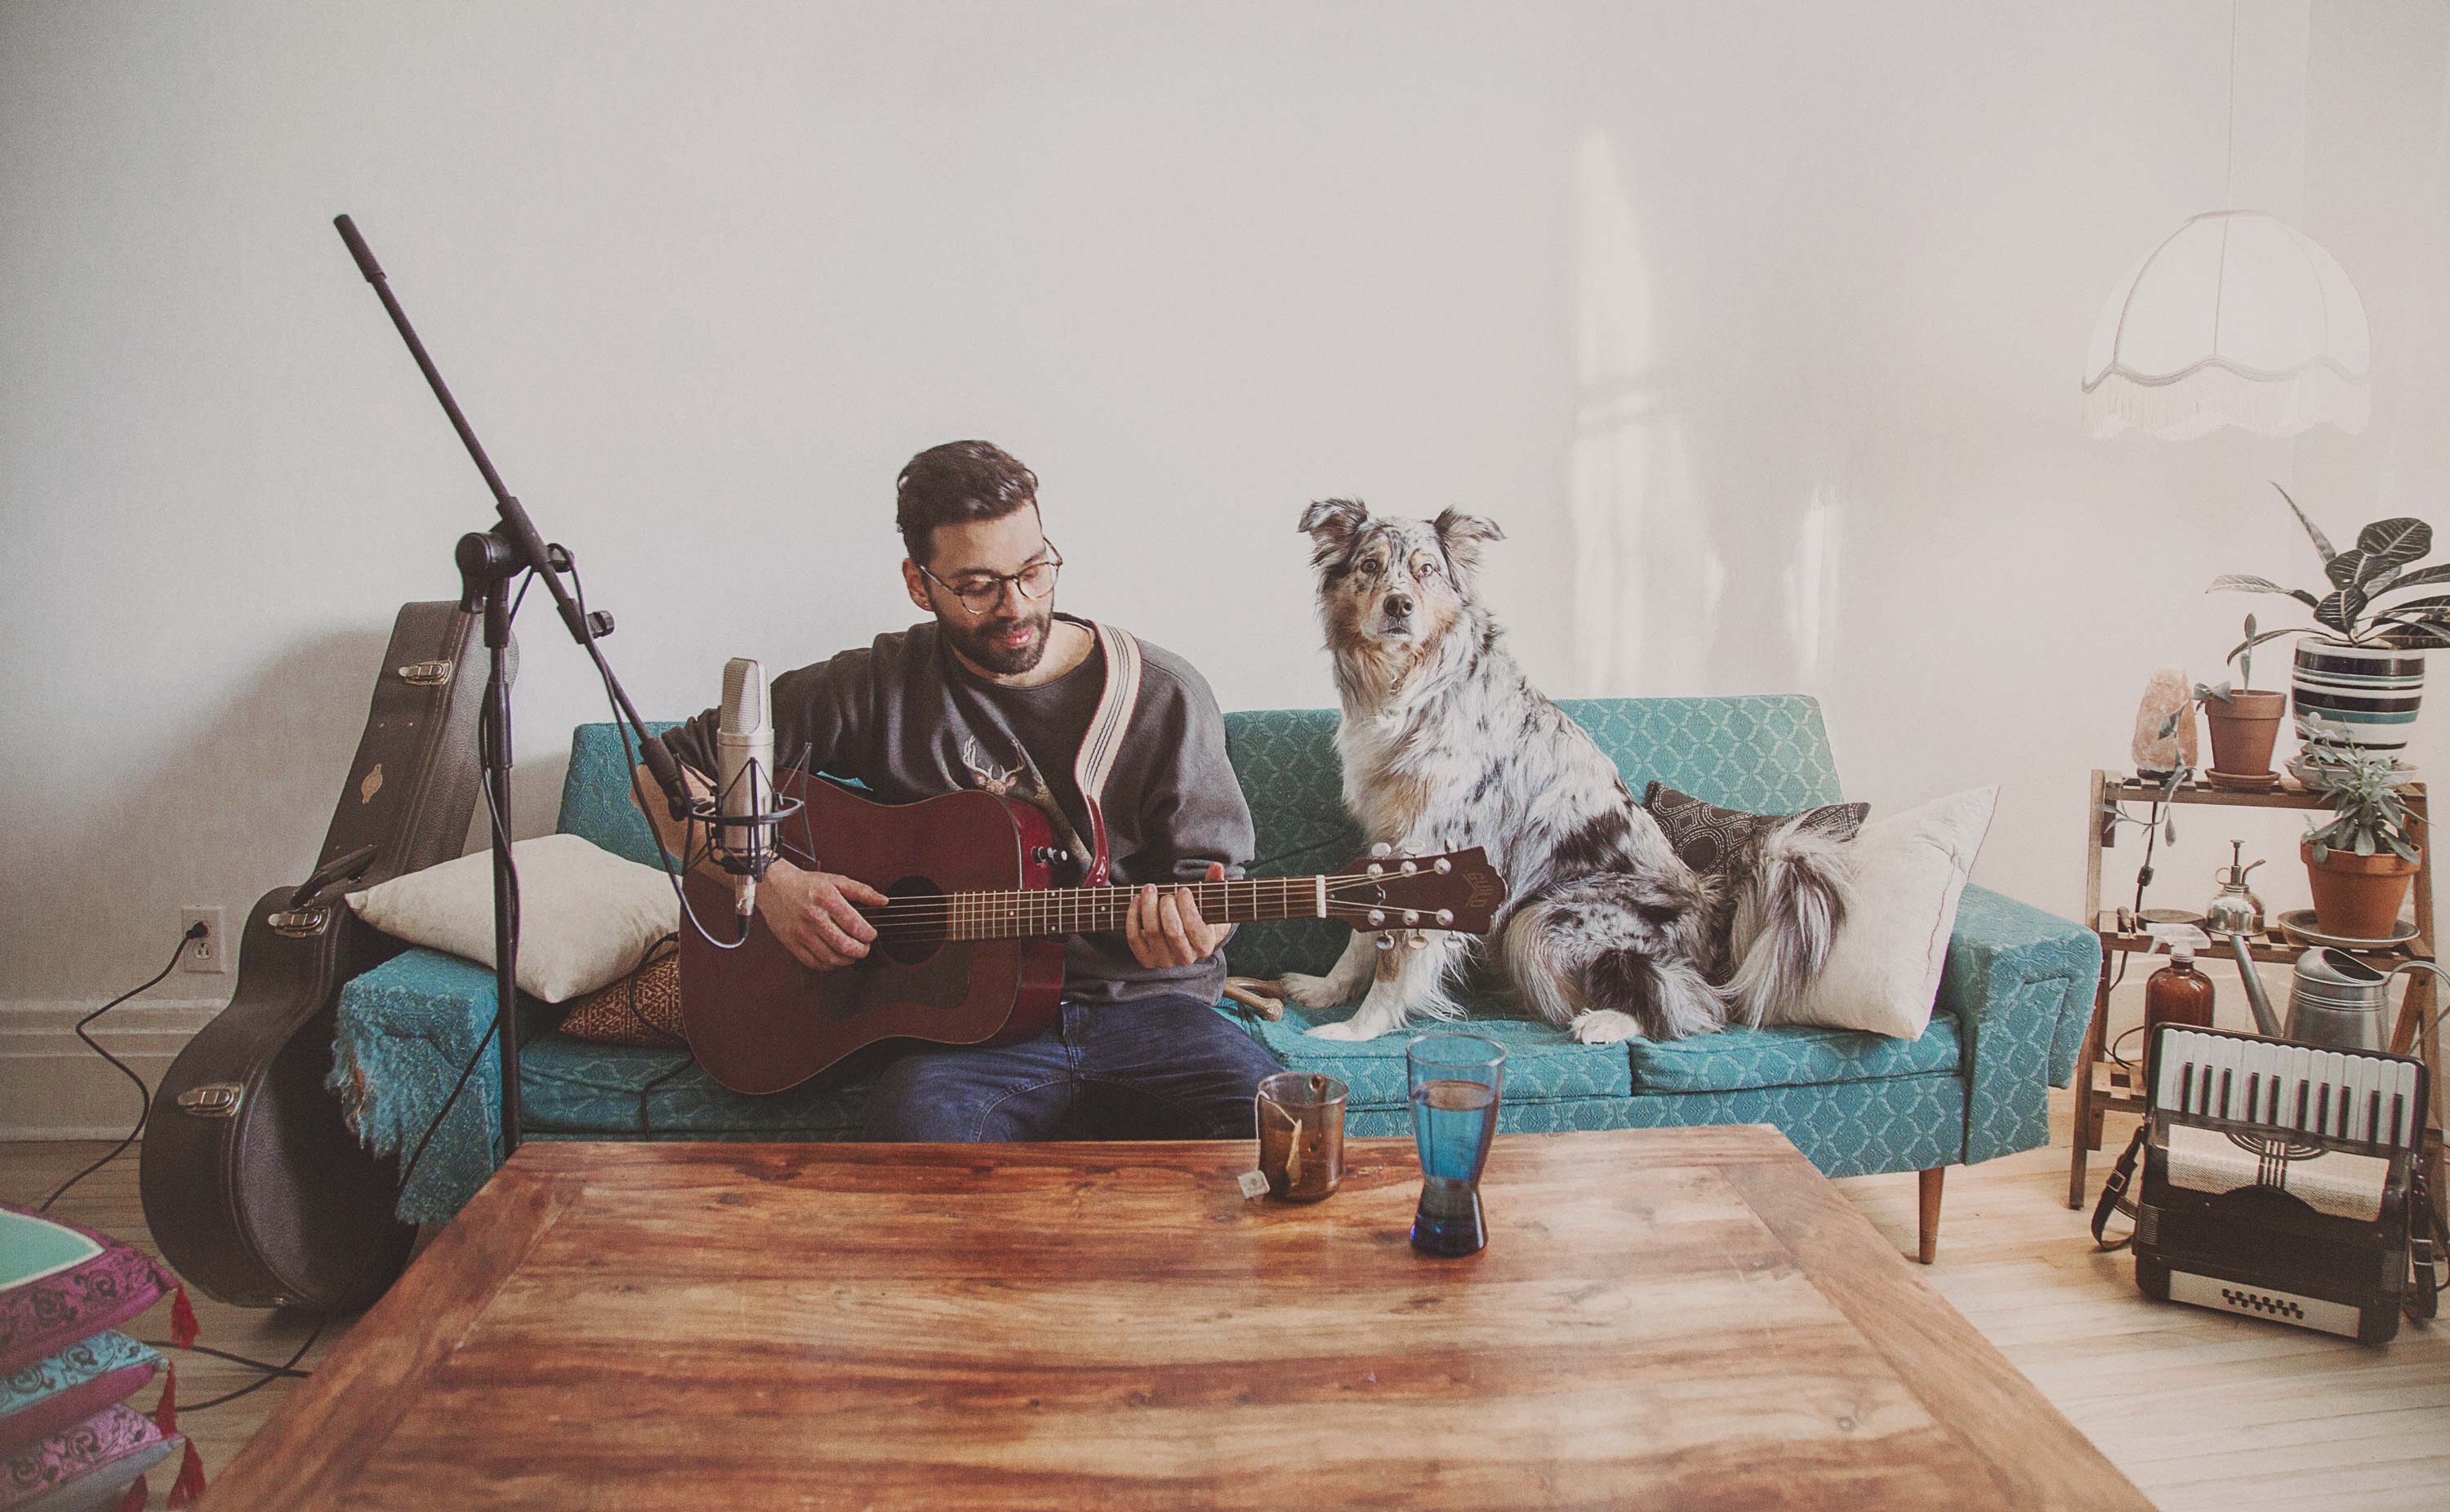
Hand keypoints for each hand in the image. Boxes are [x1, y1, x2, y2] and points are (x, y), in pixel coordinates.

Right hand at [757, 859, 887, 970]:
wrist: (774, 886)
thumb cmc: (806, 884)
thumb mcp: (836, 880)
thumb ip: (862, 891)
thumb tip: (883, 901)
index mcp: (826, 899)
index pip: (855, 925)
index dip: (868, 935)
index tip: (871, 935)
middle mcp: (813, 917)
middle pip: (844, 945)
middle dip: (861, 950)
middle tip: (864, 948)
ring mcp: (801, 932)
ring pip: (830, 958)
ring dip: (847, 960)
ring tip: (851, 954)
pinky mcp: (791, 943)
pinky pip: (814, 963)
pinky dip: (828, 965)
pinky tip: (834, 958)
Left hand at [1124, 862, 1228, 968]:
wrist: (1184, 938)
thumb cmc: (1198, 914)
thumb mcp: (1211, 901)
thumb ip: (1215, 883)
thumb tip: (1217, 867)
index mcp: (1205, 945)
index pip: (1195, 928)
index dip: (1187, 907)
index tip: (1183, 890)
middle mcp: (1186, 957)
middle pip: (1173, 932)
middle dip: (1167, 906)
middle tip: (1166, 892)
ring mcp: (1165, 960)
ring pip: (1153, 933)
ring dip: (1148, 906)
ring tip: (1149, 889)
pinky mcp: (1146, 959)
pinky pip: (1134, 938)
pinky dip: (1133, 916)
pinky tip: (1136, 900)